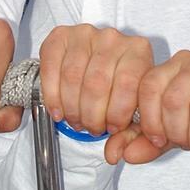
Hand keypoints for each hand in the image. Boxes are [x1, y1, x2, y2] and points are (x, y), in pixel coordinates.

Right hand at [39, 24, 153, 161]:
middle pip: (97, 83)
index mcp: (138, 50)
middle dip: (92, 115)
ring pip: (73, 77)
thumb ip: (131, 135)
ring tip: (76, 120)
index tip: (112, 128)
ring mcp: (86, 34)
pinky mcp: (60, 36)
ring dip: (72, 108)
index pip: (128, 83)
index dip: (118, 112)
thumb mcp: (135, 111)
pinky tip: (58, 110)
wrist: (102, 63)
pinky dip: (52, 95)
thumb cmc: (120, 90)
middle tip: (91, 128)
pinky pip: (51, 67)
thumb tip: (113, 155)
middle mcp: (113, 37)